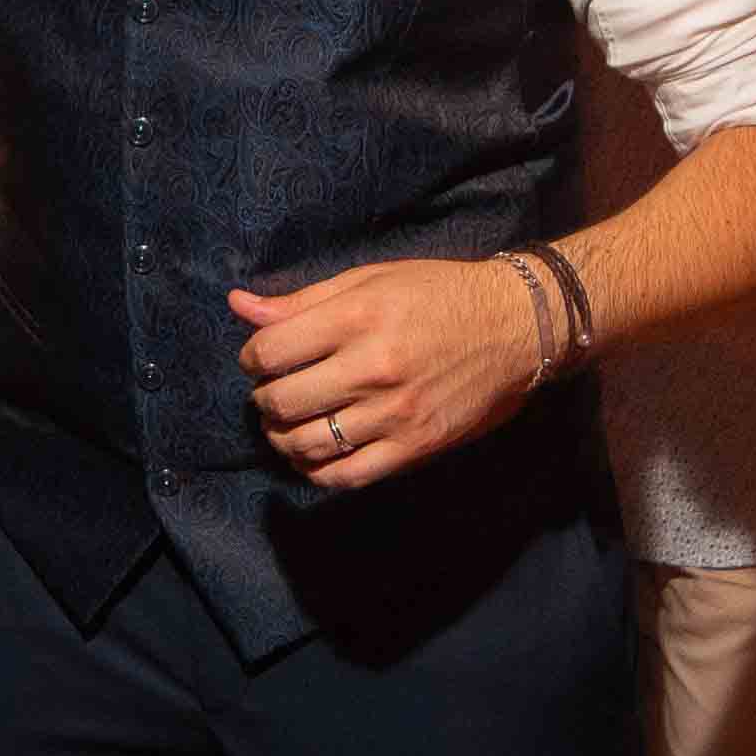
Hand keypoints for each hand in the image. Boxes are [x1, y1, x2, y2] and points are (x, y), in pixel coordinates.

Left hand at [232, 255, 544, 491]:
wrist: (516, 326)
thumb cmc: (439, 295)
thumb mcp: (371, 280)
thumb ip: (303, 299)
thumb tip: (239, 305)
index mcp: (359, 318)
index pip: (271, 351)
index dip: (251, 357)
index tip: (260, 358)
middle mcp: (374, 368)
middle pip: (282, 401)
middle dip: (263, 399)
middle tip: (271, 392)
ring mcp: (395, 413)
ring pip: (308, 444)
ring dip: (283, 438)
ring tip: (287, 424)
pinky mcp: (415, 446)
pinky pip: (347, 475)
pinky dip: (317, 471)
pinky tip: (315, 454)